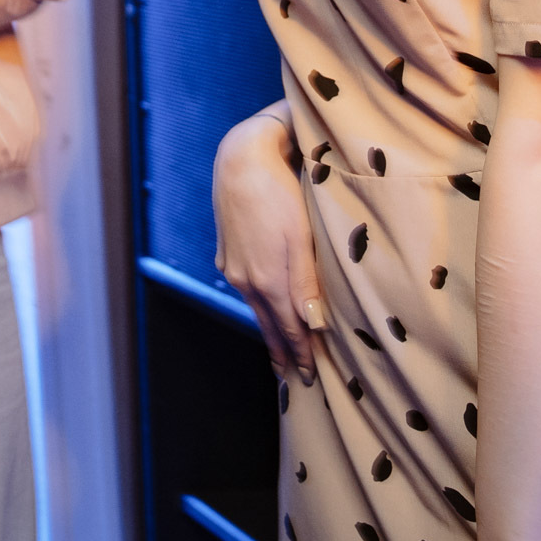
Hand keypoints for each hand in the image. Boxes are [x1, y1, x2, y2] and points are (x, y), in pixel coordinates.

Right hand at [213, 107, 323, 381]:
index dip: (300, 354)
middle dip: (282, 354)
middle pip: (269, 326)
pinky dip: (260, 307)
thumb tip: (313, 326)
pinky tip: (265, 309)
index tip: (310, 377)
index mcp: (267, 280)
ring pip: (257, 309)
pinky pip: (248, 291)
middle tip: (293, 379)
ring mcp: (233, 267)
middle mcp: (246, 281)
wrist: (243, 160)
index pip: (288, 329)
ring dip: (270, 333)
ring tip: (280, 353)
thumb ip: (306, 283)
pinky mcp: (228, 253)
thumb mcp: (301, 238)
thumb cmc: (280, 194)